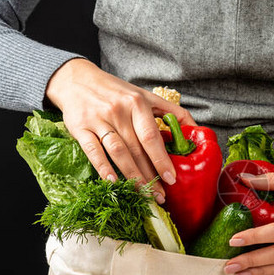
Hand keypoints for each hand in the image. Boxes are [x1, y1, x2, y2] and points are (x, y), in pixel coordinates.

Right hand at [45, 58, 195, 200]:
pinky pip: (93, 151)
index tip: (172, 178)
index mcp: (137, 103)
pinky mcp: (80, 128)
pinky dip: (102, 167)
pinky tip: (112, 182)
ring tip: (142, 193)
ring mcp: (98, 119)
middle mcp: (118, 111)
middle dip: (150, 175)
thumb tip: (197, 130)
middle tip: (160, 195)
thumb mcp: (144, 95)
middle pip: (137, 149)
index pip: (152, 136)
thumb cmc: (115, 91)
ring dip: (131, 176)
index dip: (162, 159)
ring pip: (118, 152)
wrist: (76, 79)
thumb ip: (171, 111)